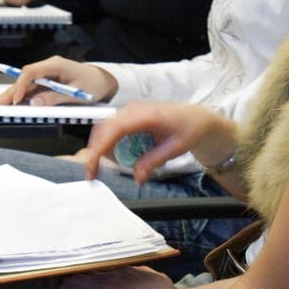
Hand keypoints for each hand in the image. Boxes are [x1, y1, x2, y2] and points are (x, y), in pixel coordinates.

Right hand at [0, 56, 117, 105]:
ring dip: (11, 95)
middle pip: (24, 79)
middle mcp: (48, 68)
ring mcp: (47, 75)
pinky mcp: (47, 82)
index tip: (15, 100)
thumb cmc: (92, 85)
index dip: (21, 86)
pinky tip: (9, 103)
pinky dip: (20, 97)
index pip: (31, 72)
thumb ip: (55, 98)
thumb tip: (34, 103)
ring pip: (25, 85)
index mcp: (55, 65)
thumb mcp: (76, 94)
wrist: (102, 81)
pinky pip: (31, 89)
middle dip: (9, 92)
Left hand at [56, 266, 178, 288]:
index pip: (102, 263)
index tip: (82, 261)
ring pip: (77, 278)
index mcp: (125, 270)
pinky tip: (52, 288)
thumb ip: (145, 275)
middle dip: (74, 267)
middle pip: (86, 268)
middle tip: (59, 264)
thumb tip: (144, 275)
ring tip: (50, 275)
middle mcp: (111, 275)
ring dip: (64, 276)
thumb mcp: (157, 278)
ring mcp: (103, 287)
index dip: (91, 263)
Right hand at [85, 102, 235, 183]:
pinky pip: (112, 132)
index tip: (92, 166)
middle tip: (94, 175)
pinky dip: (111, 146)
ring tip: (118, 164)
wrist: (196, 118)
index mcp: (146, 115)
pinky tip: (123, 156)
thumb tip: (137, 178)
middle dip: (95, 153)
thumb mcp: (174, 149)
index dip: (100, 148)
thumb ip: (153, 162)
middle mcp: (133, 110)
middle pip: (103, 129)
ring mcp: (129, 112)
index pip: (115, 129)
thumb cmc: (188, 129)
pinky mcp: (128, 118)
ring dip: (104, 150)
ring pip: (104, 131)